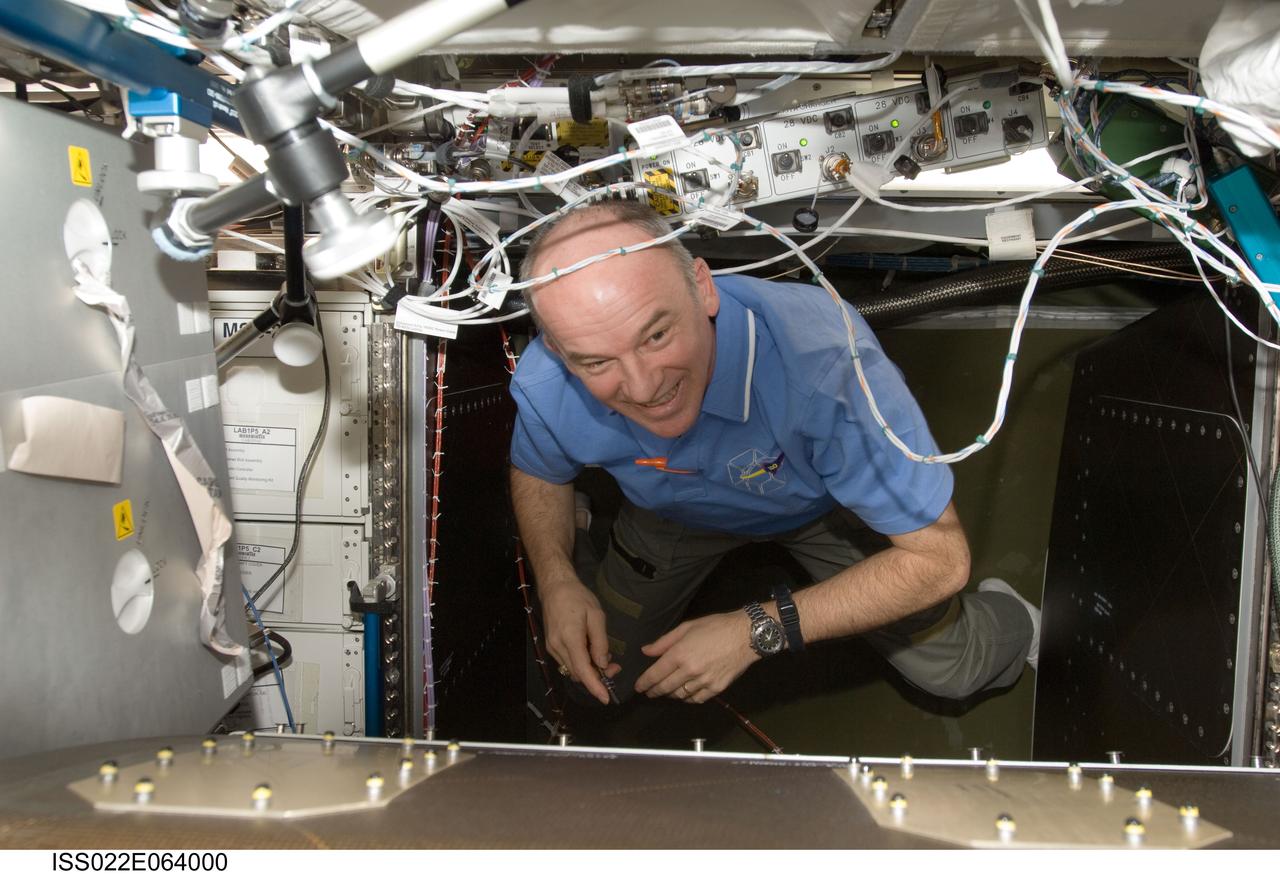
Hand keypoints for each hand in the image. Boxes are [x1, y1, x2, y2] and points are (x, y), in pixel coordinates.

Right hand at [540, 577, 619, 703]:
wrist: (555, 588)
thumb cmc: (578, 598)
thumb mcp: (596, 616)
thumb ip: (600, 642)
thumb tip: (602, 664)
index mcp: (570, 638)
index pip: (583, 670)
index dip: (595, 687)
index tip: (606, 699)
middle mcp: (558, 647)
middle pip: (578, 673)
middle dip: (597, 677)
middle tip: (615, 667)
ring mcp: (552, 648)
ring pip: (572, 670)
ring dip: (589, 671)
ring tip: (605, 659)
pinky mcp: (551, 646)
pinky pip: (567, 662)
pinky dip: (581, 664)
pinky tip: (591, 654)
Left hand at [635, 611, 756, 703]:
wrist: (745, 635)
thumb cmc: (715, 626)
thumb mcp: (687, 627)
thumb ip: (664, 642)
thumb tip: (645, 651)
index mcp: (680, 654)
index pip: (655, 674)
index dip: (644, 683)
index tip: (638, 687)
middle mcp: (690, 671)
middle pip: (665, 688)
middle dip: (654, 691)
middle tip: (648, 692)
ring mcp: (704, 682)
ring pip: (680, 695)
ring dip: (670, 694)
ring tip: (666, 691)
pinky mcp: (716, 688)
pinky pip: (696, 699)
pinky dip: (687, 698)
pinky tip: (685, 694)